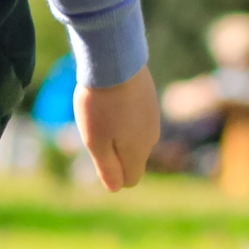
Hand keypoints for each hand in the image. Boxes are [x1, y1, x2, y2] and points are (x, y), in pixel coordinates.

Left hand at [75, 66, 159, 192]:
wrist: (115, 60)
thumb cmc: (100, 104)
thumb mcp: (96, 141)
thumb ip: (107, 167)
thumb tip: (116, 188)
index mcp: (138, 151)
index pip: (132, 179)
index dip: (113, 175)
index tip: (97, 153)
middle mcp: (151, 137)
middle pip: (133, 158)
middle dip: (114, 152)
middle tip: (95, 129)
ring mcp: (153, 116)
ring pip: (135, 136)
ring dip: (118, 131)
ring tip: (101, 110)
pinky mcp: (149, 98)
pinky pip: (136, 117)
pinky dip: (123, 114)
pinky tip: (111, 97)